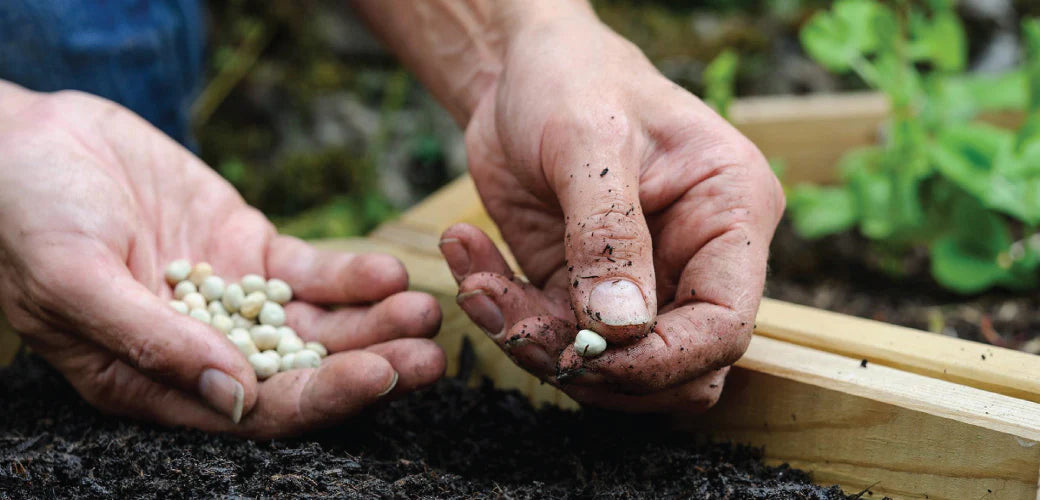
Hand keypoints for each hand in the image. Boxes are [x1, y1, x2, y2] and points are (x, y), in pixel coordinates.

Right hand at [0, 83, 444, 437]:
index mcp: (159, 381)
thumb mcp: (75, 282)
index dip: (322, 398)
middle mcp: (206, 349)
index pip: (258, 409)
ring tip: (425, 311)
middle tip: (431, 356)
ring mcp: (234, 301)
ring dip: (374, 322)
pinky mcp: (249, 252)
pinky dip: (349, 274)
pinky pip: (309, 272)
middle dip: (369, 365)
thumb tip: (236, 399)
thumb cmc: (27, 217)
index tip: (382, 378)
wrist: (29, 141)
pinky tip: (387, 270)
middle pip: (303, 370)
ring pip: (319, 324)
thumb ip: (153, 344)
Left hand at [441, 13, 783, 412]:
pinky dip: (503, 315)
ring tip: (478, 283)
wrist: (518, 69)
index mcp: (729, 214)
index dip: (663, 360)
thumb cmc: (572, 76)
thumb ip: (606, 235)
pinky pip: (552, 338)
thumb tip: (618, 330)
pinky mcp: (582, 290)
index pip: (725, 325)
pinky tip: (468, 257)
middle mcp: (694, 257)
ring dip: (533, 342)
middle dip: (593, 366)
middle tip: (520, 328)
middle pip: (673, 367)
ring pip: (606, 367)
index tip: (590, 355)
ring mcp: (639, 281)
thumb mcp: (588, 139)